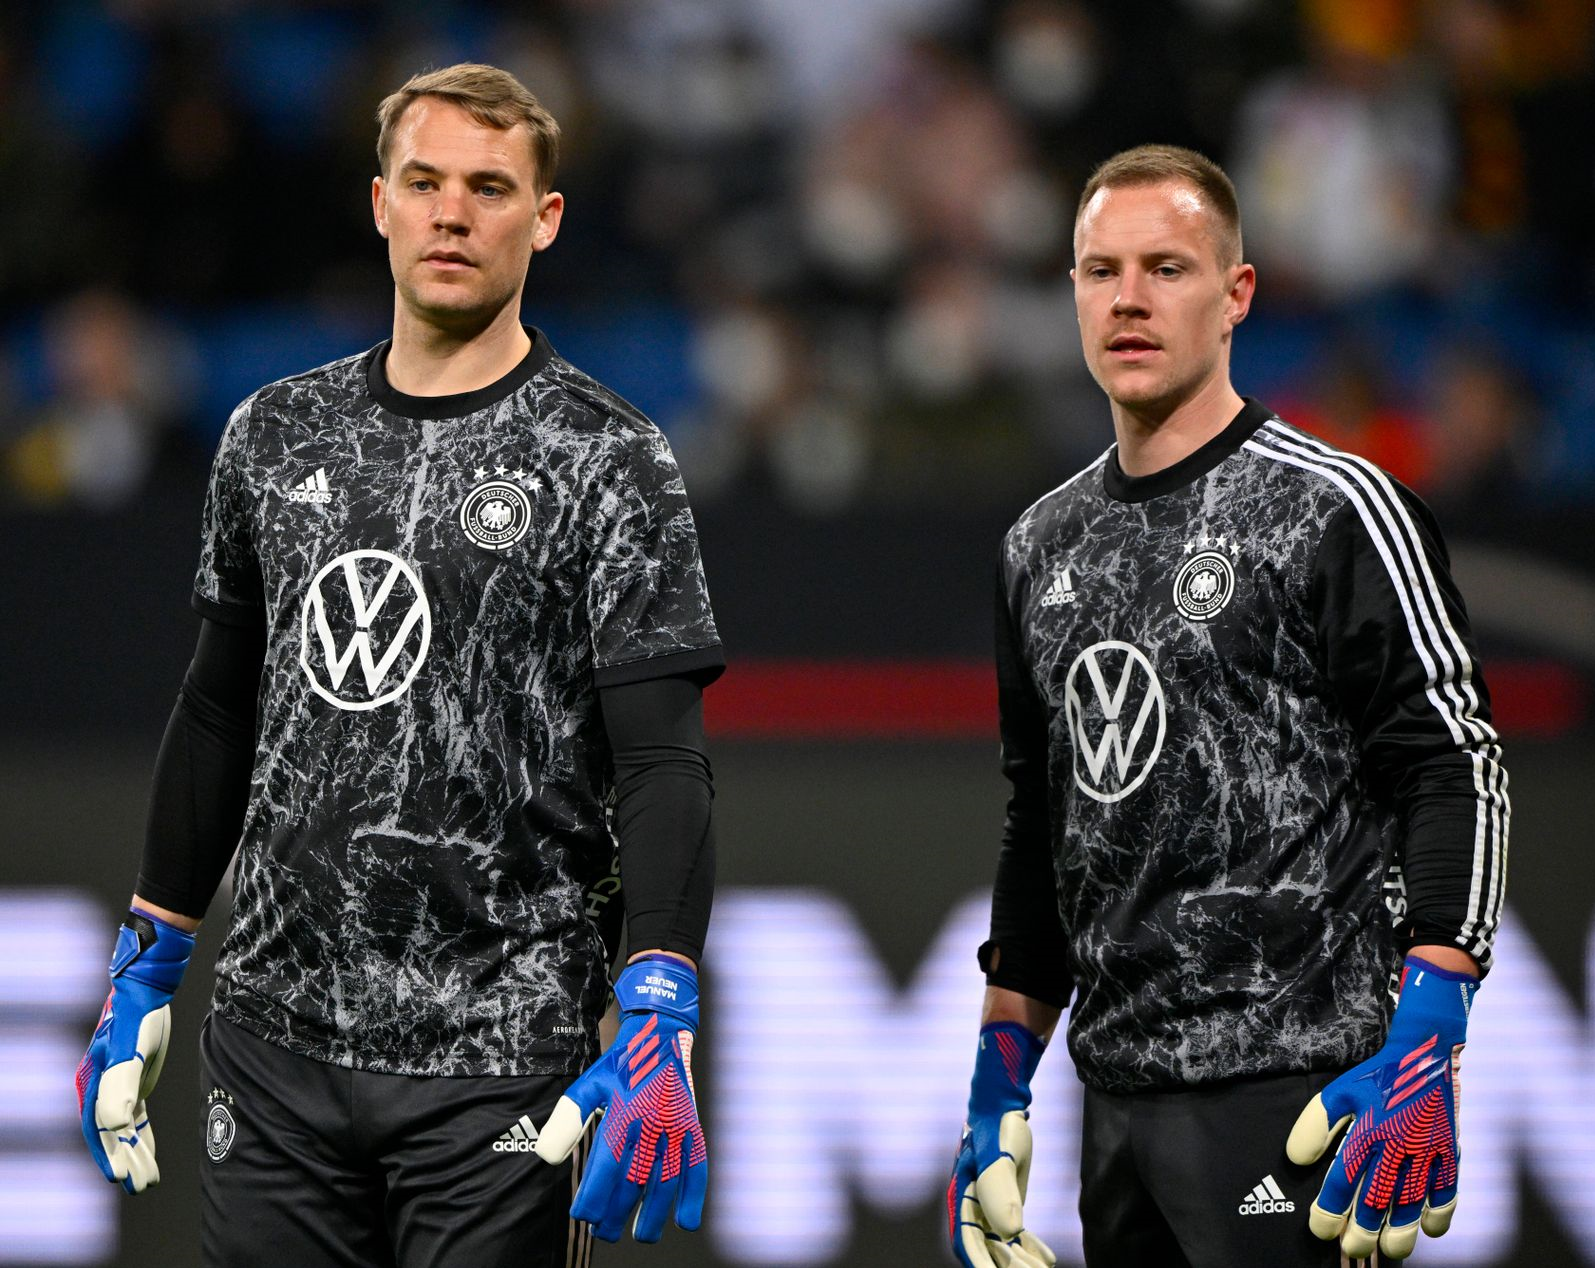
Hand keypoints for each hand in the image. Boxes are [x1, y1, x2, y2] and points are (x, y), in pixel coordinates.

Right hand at [75, 910, 193, 1193]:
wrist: (146, 992)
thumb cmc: (137, 1019)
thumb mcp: (131, 1051)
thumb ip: (122, 1085)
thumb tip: (116, 1124)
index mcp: (94, 1085)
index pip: (99, 1130)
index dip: (107, 1155)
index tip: (119, 1179)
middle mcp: (101, 1089)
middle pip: (112, 1134)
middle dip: (125, 1160)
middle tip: (142, 1185)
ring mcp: (117, 1086)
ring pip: (125, 1128)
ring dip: (136, 1151)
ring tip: (148, 1178)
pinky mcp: (133, 1081)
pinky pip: (136, 1117)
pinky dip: (143, 1134)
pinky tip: (149, 1149)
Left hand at [535, 956, 705, 1242]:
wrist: (660, 1033)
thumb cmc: (621, 1064)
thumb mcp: (588, 1084)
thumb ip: (567, 1120)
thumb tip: (546, 1157)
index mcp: (623, 1112)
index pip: (607, 1167)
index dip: (594, 1198)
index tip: (583, 1215)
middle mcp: (652, 1122)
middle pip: (634, 1181)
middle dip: (617, 1214)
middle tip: (603, 1234)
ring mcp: (676, 1126)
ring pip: (666, 1181)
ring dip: (653, 1214)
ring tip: (640, 1236)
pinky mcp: (693, 1126)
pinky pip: (697, 1166)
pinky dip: (694, 1196)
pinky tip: (686, 1222)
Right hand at [946, 1022, 1055, 1267]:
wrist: (1002, 1102)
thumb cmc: (997, 1126)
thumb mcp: (1000, 1155)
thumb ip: (1000, 1189)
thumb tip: (1011, 1231)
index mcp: (962, 1196)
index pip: (968, 1241)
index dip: (983, 1265)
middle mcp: (970, 1204)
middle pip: (985, 1248)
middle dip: (1006, 1267)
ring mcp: (986, 1204)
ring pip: (1000, 1245)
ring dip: (1019, 1260)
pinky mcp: (1003, 1200)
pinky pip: (1012, 1234)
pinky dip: (1027, 1248)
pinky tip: (1047, 1257)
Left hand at [1286, 955, 1477, 1259]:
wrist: (1426, 1053)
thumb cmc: (1377, 1076)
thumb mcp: (1339, 1091)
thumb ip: (1316, 1125)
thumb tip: (1297, 1160)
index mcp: (1368, 1129)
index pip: (1344, 1178)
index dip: (1330, 1207)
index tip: (1319, 1228)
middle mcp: (1399, 1144)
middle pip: (1379, 1198)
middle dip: (1364, 1228)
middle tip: (1353, 1248)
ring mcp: (1429, 1150)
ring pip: (1413, 1200)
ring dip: (1400, 1230)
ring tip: (1389, 1251)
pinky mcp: (1451, 1151)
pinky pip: (1448, 1189)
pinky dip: (1440, 1212)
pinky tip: (1429, 1229)